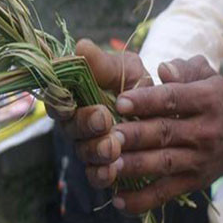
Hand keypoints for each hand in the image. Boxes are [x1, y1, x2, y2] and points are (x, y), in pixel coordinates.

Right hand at [45, 38, 151, 186]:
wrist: (165, 111)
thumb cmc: (137, 84)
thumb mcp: (125, 68)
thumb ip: (103, 63)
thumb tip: (81, 46)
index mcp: (75, 97)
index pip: (57, 99)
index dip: (61, 101)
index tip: (73, 99)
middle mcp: (77, 124)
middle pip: (70, 128)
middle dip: (86, 125)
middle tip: (104, 120)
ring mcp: (89, 147)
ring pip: (84, 153)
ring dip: (96, 151)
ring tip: (113, 148)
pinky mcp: (104, 168)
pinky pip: (96, 176)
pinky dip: (102, 175)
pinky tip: (113, 172)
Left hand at [109, 59, 222, 214]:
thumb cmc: (215, 101)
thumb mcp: (207, 77)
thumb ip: (184, 69)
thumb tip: (163, 69)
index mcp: (207, 99)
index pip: (173, 99)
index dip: (146, 101)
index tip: (120, 102)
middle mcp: (204, 131)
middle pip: (165, 132)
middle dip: (135, 135)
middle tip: (107, 136)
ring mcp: (198, 159)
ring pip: (163, 163)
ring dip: (135, 166)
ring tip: (108, 166)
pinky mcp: (193, 182)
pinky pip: (165, 193)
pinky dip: (142, 200)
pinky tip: (118, 200)